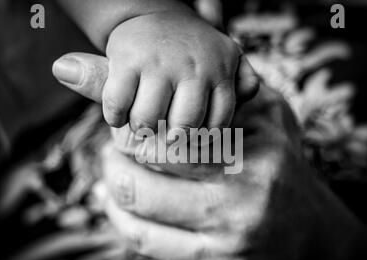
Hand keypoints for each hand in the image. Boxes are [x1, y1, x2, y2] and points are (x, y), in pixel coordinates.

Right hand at [53, 10, 258, 131]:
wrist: (153, 13)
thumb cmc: (192, 49)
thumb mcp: (224, 57)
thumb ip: (241, 79)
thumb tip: (250, 94)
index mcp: (220, 70)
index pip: (218, 124)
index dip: (202, 139)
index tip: (191, 139)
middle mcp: (193, 67)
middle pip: (184, 127)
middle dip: (172, 139)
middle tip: (165, 136)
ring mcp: (158, 63)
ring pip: (148, 120)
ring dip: (141, 129)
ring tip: (143, 124)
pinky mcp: (126, 60)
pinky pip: (118, 106)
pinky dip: (115, 118)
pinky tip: (119, 116)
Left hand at [99, 84, 366, 259]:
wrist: (310, 232)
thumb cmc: (280, 164)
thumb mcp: (264, 115)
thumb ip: (223, 89)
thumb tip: (165, 71)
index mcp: (253, 153)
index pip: (167, 139)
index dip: (133, 129)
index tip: (127, 123)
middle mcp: (241, 199)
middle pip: (143, 179)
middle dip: (115, 159)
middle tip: (113, 147)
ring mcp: (227, 240)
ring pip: (139, 214)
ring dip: (111, 189)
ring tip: (112, 172)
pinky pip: (148, 244)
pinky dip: (121, 220)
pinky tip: (118, 204)